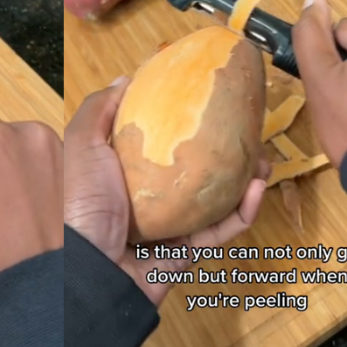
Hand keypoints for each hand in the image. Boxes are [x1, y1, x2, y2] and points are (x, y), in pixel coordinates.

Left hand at [64, 77, 269, 306]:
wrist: (88, 267)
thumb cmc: (83, 204)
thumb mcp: (83, 147)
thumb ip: (100, 112)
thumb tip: (127, 79)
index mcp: (124, 175)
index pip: (160, 146)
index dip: (186, 126)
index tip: (210, 105)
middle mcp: (148, 202)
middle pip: (195, 174)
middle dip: (227, 154)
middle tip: (249, 135)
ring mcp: (168, 229)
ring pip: (216, 202)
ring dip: (245, 181)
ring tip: (263, 160)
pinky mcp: (186, 253)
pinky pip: (220, 232)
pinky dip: (243, 212)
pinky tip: (259, 189)